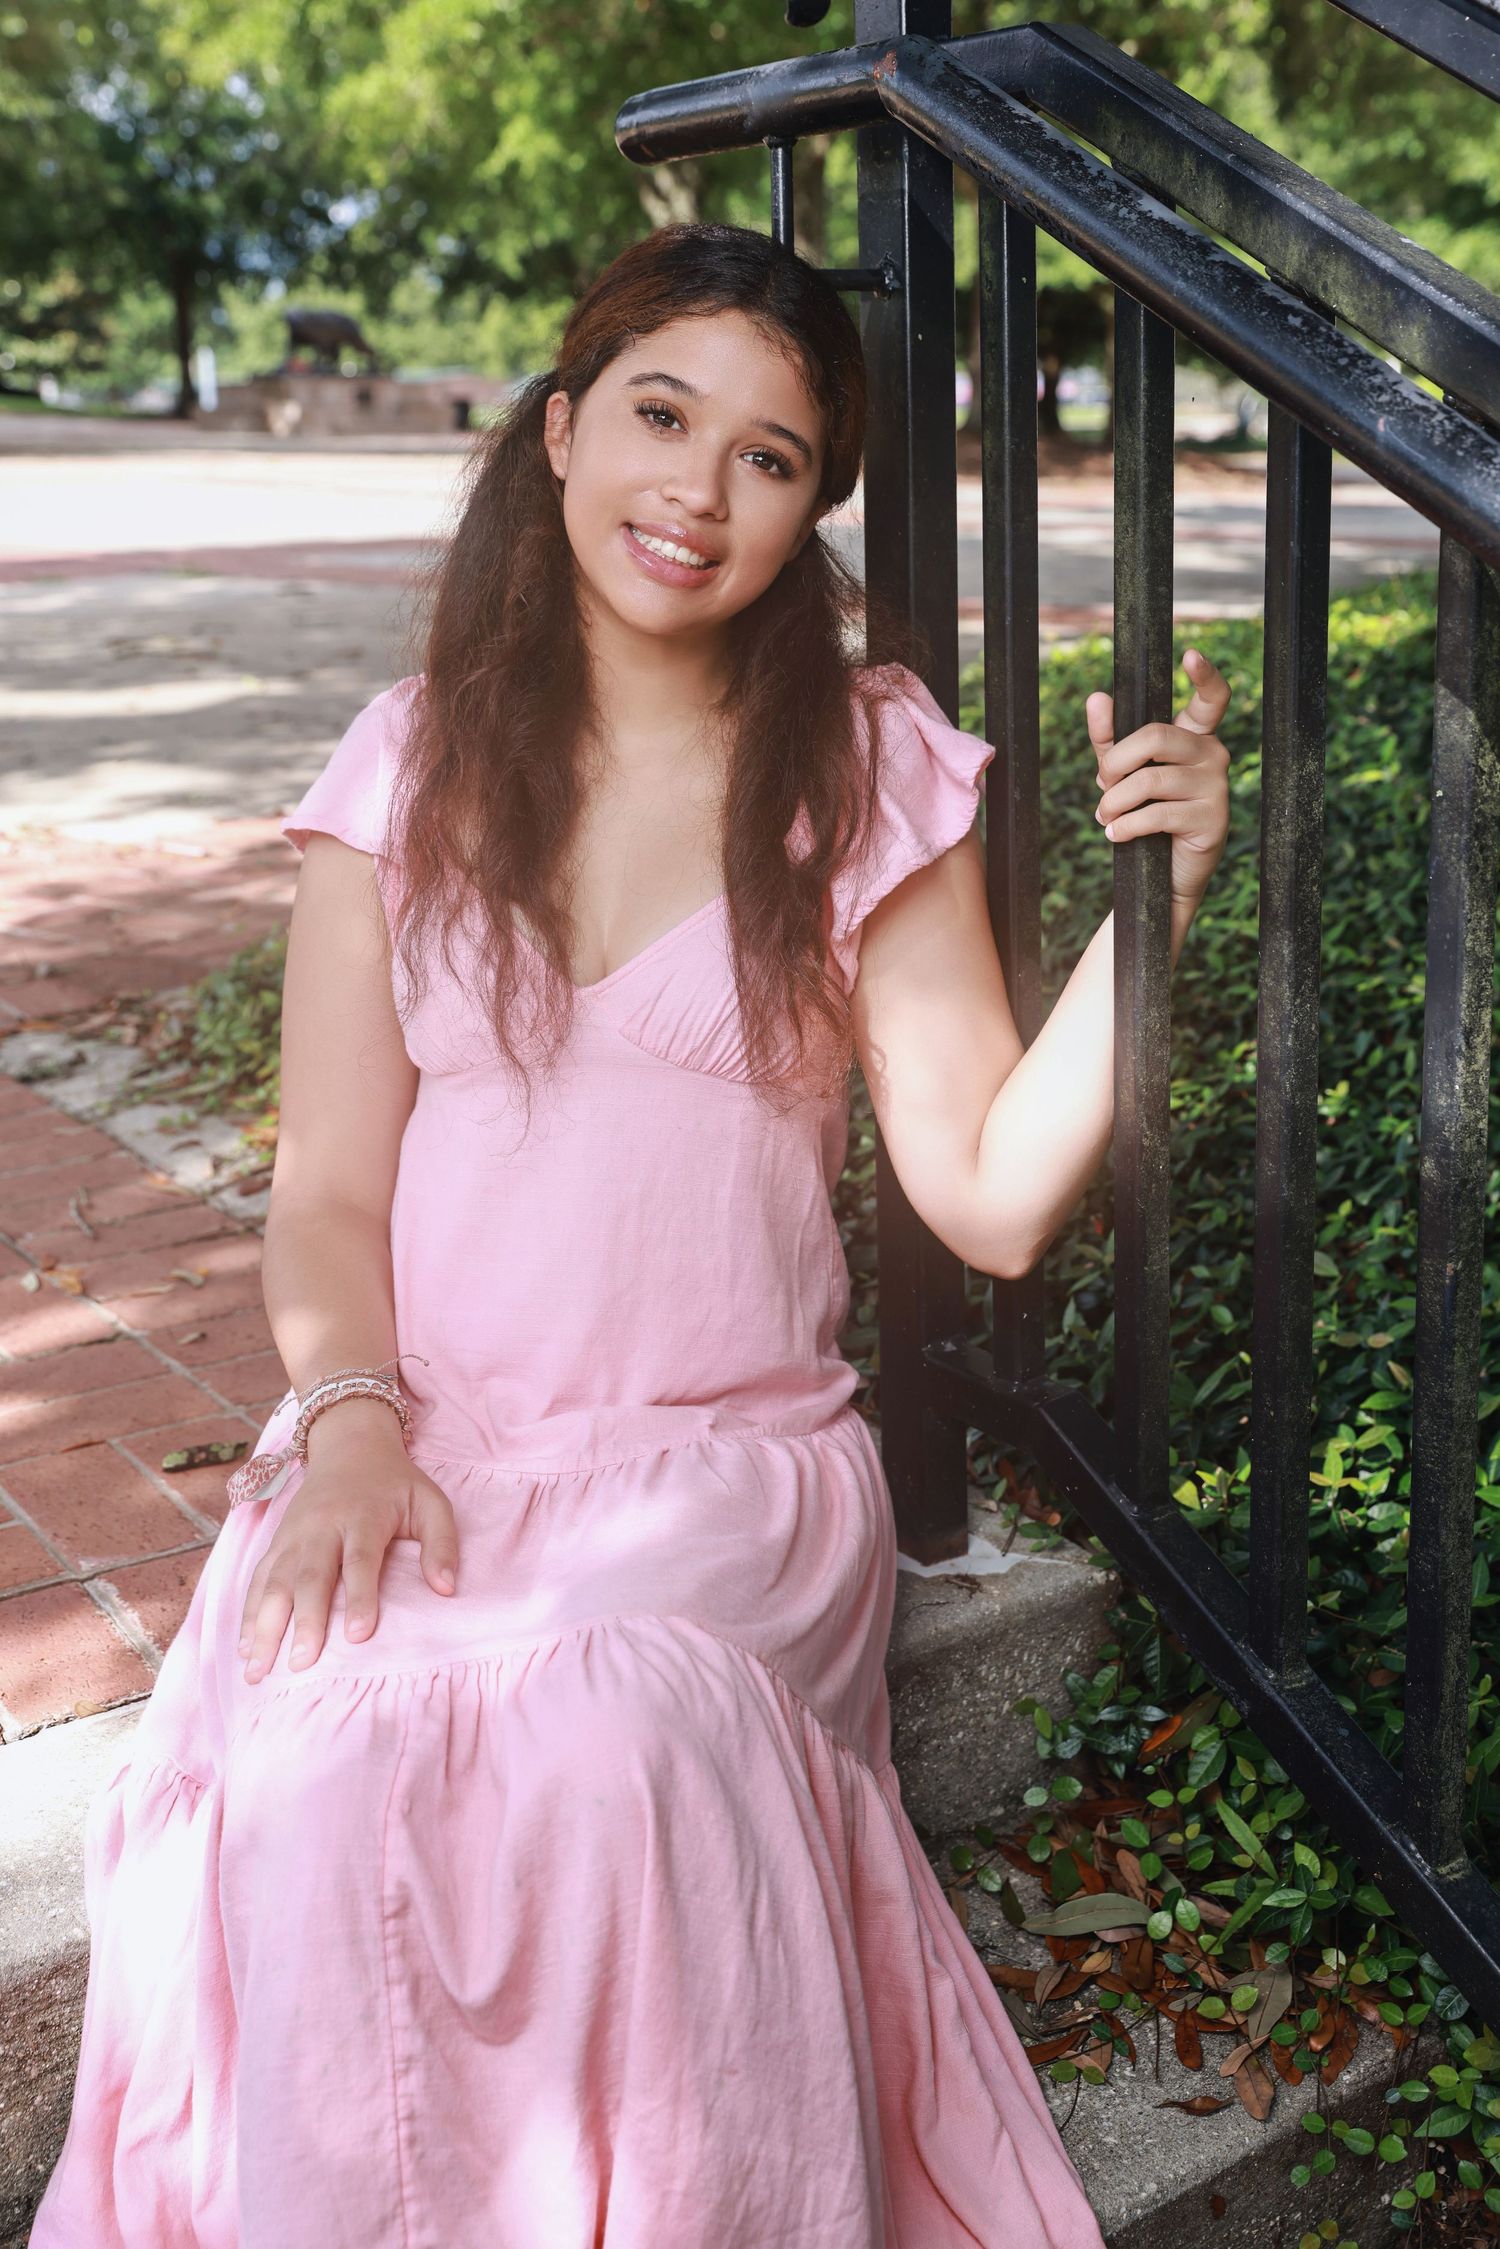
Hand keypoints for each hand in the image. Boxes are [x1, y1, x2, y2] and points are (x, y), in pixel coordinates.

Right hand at [235, 1432, 459, 1683]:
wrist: (350, 1446)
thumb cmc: (396, 1484)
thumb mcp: (430, 1501)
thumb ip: (442, 1542)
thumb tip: (447, 1588)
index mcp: (363, 1516)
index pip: (360, 1560)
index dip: (360, 1597)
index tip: (359, 1636)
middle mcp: (322, 1527)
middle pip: (310, 1576)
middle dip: (305, 1620)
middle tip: (303, 1663)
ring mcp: (294, 1535)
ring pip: (275, 1582)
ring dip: (264, 1626)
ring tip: (258, 1669)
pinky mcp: (277, 1542)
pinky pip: (259, 1579)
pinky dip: (249, 1613)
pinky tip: (245, 1648)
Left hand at [1086, 647, 1231, 906]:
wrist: (1165, 875)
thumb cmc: (1146, 816)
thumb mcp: (1123, 775)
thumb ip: (1109, 739)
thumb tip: (1097, 697)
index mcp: (1195, 738)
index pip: (1211, 700)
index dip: (1205, 675)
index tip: (1190, 655)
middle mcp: (1213, 754)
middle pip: (1155, 737)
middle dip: (1116, 762)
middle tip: (1102, 785)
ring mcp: (1217, 786)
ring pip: (1150, 780)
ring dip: (1115, 802)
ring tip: (1106, 818)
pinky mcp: (1213, 819)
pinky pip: (1158, 813)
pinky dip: (1127, 825)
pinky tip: (1116, 835)